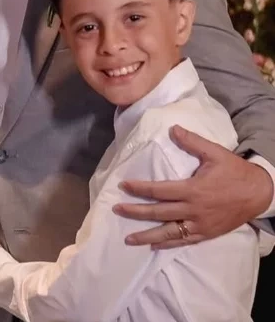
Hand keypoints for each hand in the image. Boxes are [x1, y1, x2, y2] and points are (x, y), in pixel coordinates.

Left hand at [114, 125, 273, 248]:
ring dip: (147, 235)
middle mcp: (193, 210)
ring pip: (168, 232)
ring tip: (128, 239)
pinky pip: (184, 241)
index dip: (139, 189)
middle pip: (158, 213)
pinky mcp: (206, 233)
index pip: (159, 191)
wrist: (259, 193)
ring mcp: (199, 224)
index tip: (123, 186)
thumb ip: (192, 142)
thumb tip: (172, 129)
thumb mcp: (215, 153)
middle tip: (116, 210)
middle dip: (135, 212)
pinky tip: (154, 246)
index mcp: (192, 190)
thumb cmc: (234, 172)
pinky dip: (168, 244)